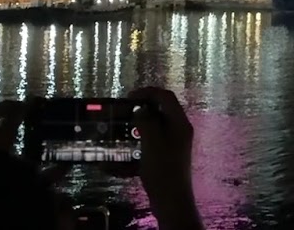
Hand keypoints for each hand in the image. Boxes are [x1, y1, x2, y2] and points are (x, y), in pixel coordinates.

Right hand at [128, 87, 198, 226]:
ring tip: (118, 133)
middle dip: (140, 111)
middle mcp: (179, 131)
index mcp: (180, 123)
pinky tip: (113, 166)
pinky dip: (132, 154)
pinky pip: (147, 150)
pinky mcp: (165, 159)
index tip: (128, 97)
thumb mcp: (152, 141)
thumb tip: (140, 109)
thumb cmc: (163, 168)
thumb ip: (147, 121)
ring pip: (152, 131)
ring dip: (134, 131)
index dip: (148, 92)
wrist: (171, 200)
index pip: (166, 97)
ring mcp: (173, 146)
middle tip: (122, 112)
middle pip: (160, 112)